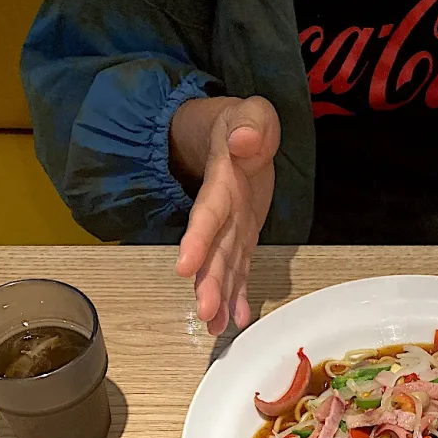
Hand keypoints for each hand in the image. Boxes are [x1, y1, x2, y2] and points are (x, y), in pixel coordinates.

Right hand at [170, 96, 279, 333]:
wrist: (236, 134)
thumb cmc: (244, 124)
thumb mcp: (252, 112)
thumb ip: (251, 122)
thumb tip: (243, 138)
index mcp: (222, 182)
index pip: (208, 214)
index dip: (198, 240)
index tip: (185, 267)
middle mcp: (223, 212)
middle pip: (213, 251)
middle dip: (208, 283)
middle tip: (204, 312)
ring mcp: (231, 229)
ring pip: (223, 267)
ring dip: (219, 297)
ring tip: (214, 326)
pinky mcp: (241, 239)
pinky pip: (239, 271)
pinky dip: (238, 296)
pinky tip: (236, 320)